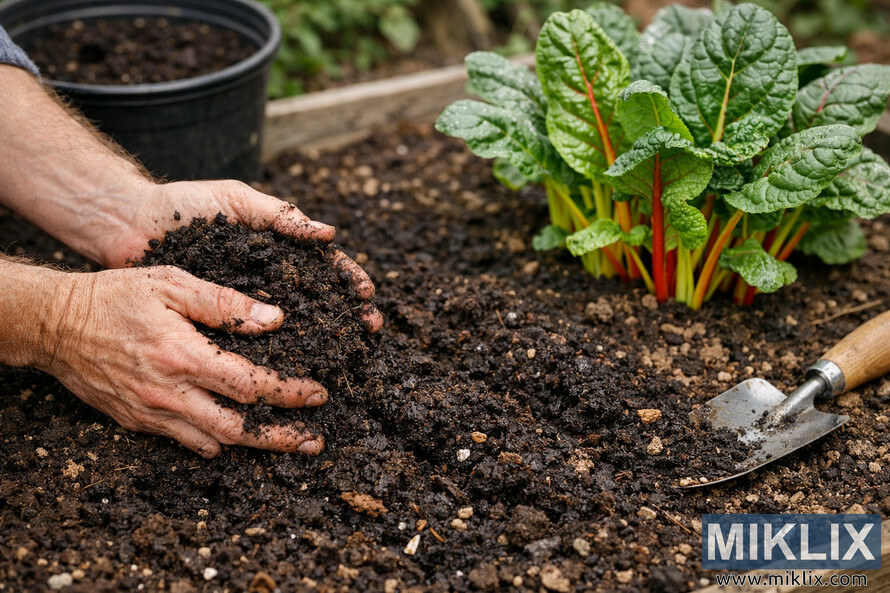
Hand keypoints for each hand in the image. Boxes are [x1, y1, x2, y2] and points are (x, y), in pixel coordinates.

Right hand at [38, 265, 330, 457]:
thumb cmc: (117, 295)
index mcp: (184, 355)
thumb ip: (225, 304)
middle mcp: (169, 392)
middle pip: (238, 429)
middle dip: (281, 437)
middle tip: (315, 441)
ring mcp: (152, 412)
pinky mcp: (137, 421)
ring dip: (253, 446)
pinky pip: (185, 442)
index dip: (289, 393)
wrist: (56, 323)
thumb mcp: (173, 283)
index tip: (318, 394)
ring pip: (214, 443)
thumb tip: (274, 320)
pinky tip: (235, 438)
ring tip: (287, 444)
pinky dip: (215, 443)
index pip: (250, 385)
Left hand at [98, 179, 382, 331]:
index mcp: (278, 250)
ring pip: (291, 327)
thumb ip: (280, 215)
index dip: (349, 280)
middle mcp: (268, 281)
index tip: (367, 294)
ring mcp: (244, 305)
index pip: (325, 266)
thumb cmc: (183, 206)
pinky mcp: (218, 325)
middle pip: (319, 301)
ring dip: (321, 340)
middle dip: (347, 315)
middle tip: (368, 330)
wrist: (128, 226)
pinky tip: (293, 369)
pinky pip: (250, 343)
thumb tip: (329, 232)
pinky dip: (275, 357)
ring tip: (343, 353)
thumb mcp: (236, 200)